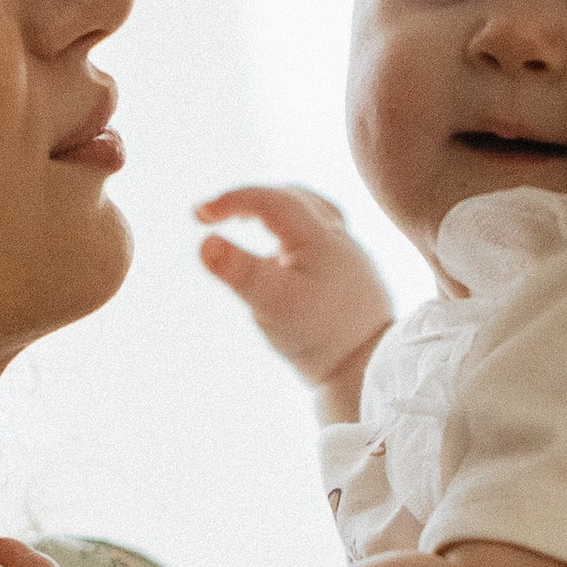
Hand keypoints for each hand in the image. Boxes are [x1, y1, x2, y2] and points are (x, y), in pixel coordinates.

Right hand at [195, 184, 393, 401]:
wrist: (368, 368)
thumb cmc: (320, 336)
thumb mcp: (271, 303)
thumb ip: (238, 271)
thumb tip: (205, 241)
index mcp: (319, 236)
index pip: (269, 199)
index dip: (231, 200)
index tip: (199, 216)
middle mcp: (338, 239)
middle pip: (292, 198)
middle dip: (252, 200)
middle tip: (219, 213)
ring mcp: (348, 257)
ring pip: (311, 215)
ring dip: (277, 212)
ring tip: (250, 221)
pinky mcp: (351, 278)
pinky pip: (320, 239)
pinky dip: (293, 235)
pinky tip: (281, 258)